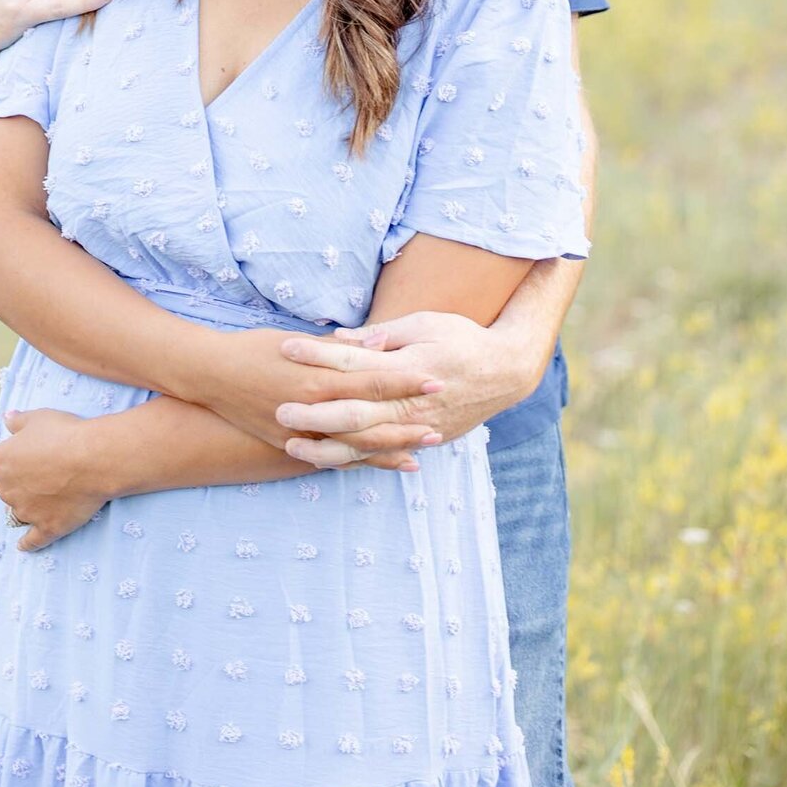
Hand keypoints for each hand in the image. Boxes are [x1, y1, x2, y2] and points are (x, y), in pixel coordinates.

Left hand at [0, 409, 110, 550]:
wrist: (94, 460)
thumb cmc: (65, 433)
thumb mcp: (38, 418)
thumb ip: (18, 421)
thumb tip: (6, 419)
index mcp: (0, 461)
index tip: (5, 448)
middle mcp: (7, 489)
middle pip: (0, 484)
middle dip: (10, 476)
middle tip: (29, 468)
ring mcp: (26, 511)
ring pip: (15, 510)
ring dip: (22, 503)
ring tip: (38, 495)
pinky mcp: (46, 527)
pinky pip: (31, 540)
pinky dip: (26, 543)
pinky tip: (22, 547)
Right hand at [196, 328, 436, 463]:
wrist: (210, 376)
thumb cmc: (254, 349)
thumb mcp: (296, 342)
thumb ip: (338, 348)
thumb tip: (378, 342)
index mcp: (318, 377)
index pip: (372, 380)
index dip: (406, 381)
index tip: (435, 379)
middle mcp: (314, 410)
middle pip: (370, 421)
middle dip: (406, 423)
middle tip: (440, 424)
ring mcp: (303, 433)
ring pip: (355, 447)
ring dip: (389, 449)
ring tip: (421, 452)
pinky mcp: (291, 447)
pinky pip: (333, 459)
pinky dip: (360, 462)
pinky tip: (383, 466)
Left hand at [274, 311, 534, 467]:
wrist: (506, 372)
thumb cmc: (463, 338)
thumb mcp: (425, 323)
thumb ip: (384, 335)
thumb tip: (344, 339)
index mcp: (409, 367)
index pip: (355, 363)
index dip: (320, 356)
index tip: (287, 348)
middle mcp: (412, 403)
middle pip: (356, 412)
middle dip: (316, 414)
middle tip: (280, 411)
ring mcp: (418, 427)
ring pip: (366, 444)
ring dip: (328, 447)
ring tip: (292, 446)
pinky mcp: (424, 439)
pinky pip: (384, 455)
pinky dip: (355, 461)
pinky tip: (328, 463)